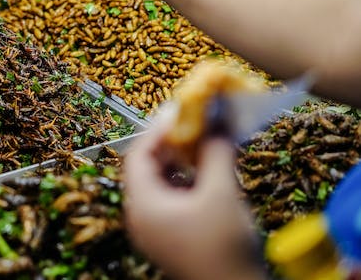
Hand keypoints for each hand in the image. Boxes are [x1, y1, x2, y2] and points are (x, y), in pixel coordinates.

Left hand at [124, 126, 265, 279]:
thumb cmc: (225, 249)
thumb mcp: (221, 194)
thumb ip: (216, 152)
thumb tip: (217, 119)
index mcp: (142, 204)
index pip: (138, 154)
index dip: (158, 130)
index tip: (182, 113)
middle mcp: (141, 216)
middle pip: (148, 168)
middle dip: (173, 144)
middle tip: (196, 125)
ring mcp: (156, 230)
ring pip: (162, 183)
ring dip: (183, 162)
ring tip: (206, 145)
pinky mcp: (172, 238)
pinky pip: (172, 200)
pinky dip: (189, 182)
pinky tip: (210, 173)